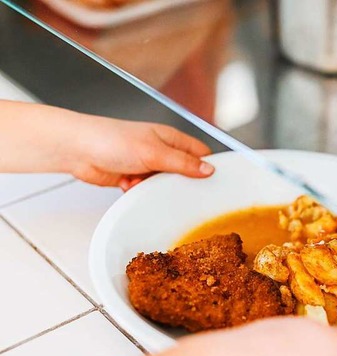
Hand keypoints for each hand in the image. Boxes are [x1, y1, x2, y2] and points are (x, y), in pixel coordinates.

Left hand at [0, 101, 212, 189]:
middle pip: (184, 171)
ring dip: (155, 188)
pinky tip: (130, 184)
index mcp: (171, 138)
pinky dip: (140, 191)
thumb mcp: (154, 152)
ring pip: (164, 184)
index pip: (201, 153)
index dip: (208, 166)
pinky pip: (146, 190)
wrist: (78, 150)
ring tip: (144, 183)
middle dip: (180, 183)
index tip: (214, 182)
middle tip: (179, 192)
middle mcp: (161, 150)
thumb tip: (209, 169)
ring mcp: (147, 164)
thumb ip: (183, 163)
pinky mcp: (134, 177)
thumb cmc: (112, 139)